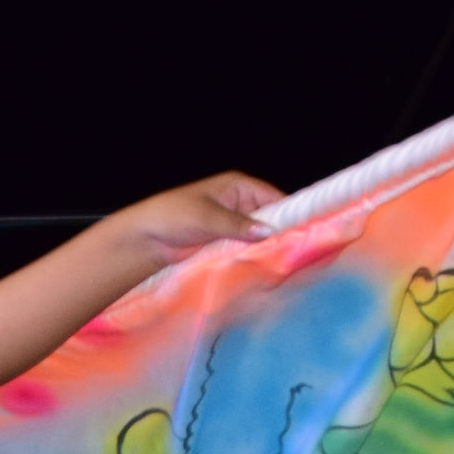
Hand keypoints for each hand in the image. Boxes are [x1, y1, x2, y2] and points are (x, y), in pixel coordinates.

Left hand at [126, 172, 284, 266]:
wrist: (147, 238)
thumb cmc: (173, 216)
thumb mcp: (207, 218)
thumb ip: (237, 225)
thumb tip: (268, 232)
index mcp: (239, 186)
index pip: (274, 198)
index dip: (290, 213)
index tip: (305, 230)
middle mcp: (241, 203)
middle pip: (271, 218)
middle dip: (281, 233)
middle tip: (297, 252)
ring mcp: (235, 224)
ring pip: (261, 236)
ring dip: (268, 247)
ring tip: (286, 262)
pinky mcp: (227, 242)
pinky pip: (248, 248)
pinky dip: (256, 256)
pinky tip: (266, 267)